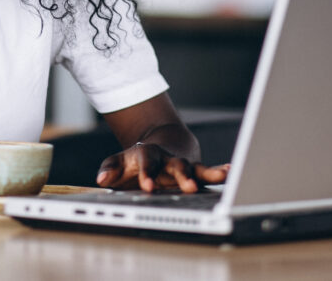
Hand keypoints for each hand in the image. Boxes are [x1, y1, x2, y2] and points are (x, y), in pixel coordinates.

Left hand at [95, 142, 229, 192]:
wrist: (159, 145)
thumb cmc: (137, 160)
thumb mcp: (120, 162)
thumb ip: (110, 168)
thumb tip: (101, 178)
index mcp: (149, 155)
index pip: (147, 162)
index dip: (148, 173)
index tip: (147, 186)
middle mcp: (168, 159)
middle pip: (176, 164)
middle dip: (182, 175)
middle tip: (188, 187)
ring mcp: (183, 164)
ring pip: (196, 167)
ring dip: (207, 172)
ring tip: (222, 175)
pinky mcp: (194, 172)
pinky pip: (207, 172)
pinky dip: (219, 172)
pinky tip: (230, 173)